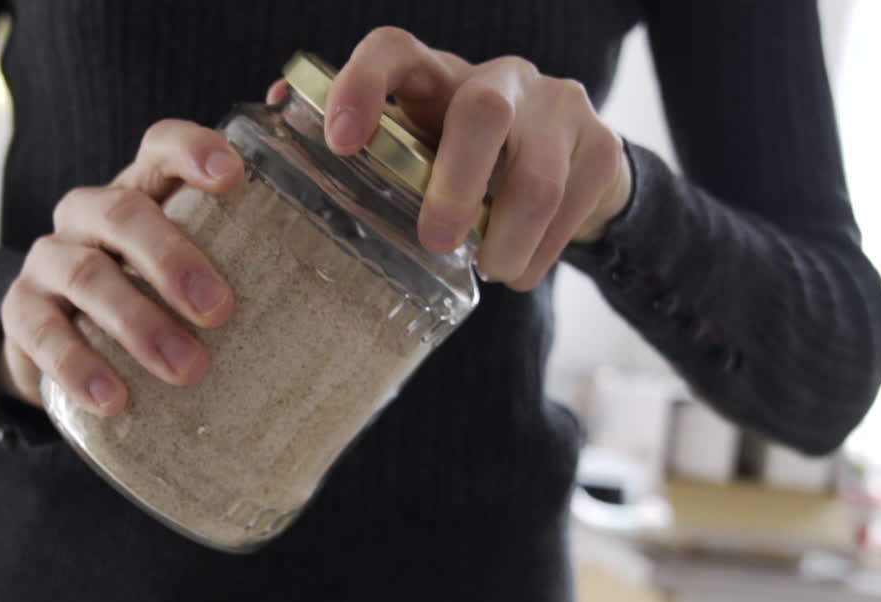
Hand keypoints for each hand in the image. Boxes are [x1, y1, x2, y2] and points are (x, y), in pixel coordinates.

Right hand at [0, 120, 242, 414]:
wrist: (67, 348)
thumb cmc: (156, 302)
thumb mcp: (198, 275)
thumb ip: (251, 261)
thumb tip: (347, 274)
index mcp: (143, 191)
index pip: (160, 146)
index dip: (193, 150)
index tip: (234, 177)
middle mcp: (90, 215)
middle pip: (122, 212)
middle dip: (172, 259)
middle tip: (221, 311)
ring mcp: (50, 260)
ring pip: (85, 274)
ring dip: (138, 323)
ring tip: (185, 370)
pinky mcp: (21, 314)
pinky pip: (41, 333)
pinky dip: (78, 365)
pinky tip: (113, 398)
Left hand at [285, 28, 632, 290]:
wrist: (567, 169)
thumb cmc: (465, 161)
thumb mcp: (417, 148)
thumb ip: (365, 143)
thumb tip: (278, 116)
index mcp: (437, 76)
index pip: (394, 48)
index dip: (363, 85)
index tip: (341, 142)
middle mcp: (501, 79)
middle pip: (482, 112)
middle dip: (455, 187)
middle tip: (436, 242)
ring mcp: (559, 108)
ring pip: (536, 177)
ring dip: (506, 241)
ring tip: (489, 272)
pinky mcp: (602, 147)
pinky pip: (571, 209)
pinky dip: (541, 252)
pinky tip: (518, 270)